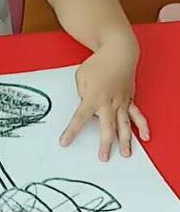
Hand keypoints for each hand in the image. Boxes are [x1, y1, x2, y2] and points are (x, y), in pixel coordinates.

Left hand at [59, 42, 149, 161]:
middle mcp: (109, 102)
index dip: (72, 132)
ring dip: (126, 140)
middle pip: (106, 127)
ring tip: (126, 154)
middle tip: (103, 158)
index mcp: (93, 97)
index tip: (65, 142)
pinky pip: (137, 115)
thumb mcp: (81, 76)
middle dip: (105, 143)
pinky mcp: (130, 99)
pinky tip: (146, 137)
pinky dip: (143, 126)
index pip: (80, 118)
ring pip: (124, 124)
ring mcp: (121, 102)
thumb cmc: (97, 64)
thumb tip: (87, 106)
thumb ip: (82, 94)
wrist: (118, 53)